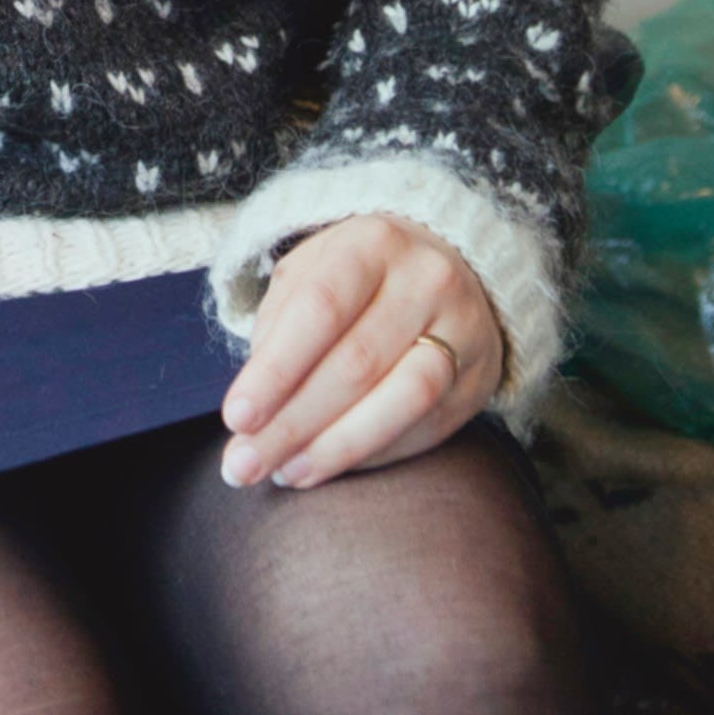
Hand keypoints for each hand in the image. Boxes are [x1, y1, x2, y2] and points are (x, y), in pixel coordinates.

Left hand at [217, 213, 503, 490]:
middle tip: (245, 465)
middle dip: (293, 423)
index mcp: (373, 243)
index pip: (320, 309)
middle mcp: (426, 281)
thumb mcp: (312, 270)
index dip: (277, 369)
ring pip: (402, 400)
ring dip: (335, 448)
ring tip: (286, 472)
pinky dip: (370, 454)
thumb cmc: (358, 275)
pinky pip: (425, 428)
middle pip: (356, 363)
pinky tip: (328, 464)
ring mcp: (462, 332)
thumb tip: (255, 403)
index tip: (236, 417)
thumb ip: (279, 323)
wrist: (449, 263)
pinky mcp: (477, 381)